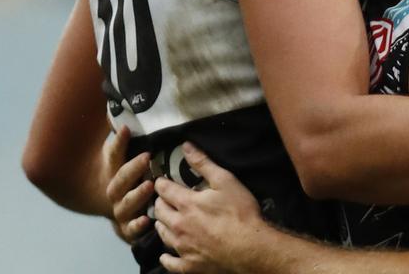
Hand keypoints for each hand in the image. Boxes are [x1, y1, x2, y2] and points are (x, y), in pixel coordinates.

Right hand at [102, 126, 153, 243]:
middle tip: (146, 157)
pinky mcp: (127, 229)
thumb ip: (123, 137)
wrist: (113, 209)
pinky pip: (130, 230)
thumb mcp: (123, 156)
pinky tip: (146, 220)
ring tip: (150, 185)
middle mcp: (114, 191)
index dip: (119, 142)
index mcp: (113, 171)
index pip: (113, 155)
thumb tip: (122, 109)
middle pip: (119, 180)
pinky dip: (137, 226)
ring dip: (136, 195)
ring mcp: (119, 210)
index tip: (127, 129)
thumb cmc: (125, 177)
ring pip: (125, 204)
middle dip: (132, 169)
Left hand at [154, 142, 266, 273]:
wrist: (250, 247)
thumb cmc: (240, 212)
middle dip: (160, 203)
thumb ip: (203, 163)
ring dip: (162, 225)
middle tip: (165, 199)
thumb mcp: (225, 180)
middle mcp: (178, 225)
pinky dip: (166, 258)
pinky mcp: (188, 265)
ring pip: (162, 234)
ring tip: (166, 220)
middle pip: (159, 211)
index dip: (162, 183)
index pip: (163, 189)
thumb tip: (187, 146)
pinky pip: (170, 262)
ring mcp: (182, 247)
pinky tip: (167, 254)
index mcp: (186, 203)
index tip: (162, 180)